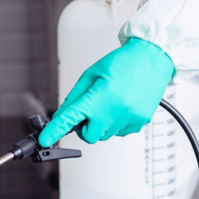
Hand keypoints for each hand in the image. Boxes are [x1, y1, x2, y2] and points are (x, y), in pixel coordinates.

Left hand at [39, 38, 174, 146]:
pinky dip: (116, 123)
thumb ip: (75, 97)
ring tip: (110, 102)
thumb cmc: (123, 63)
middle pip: (89, 136)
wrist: (152, 59)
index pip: (71, 118)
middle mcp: (115, 111)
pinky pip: (120, 132)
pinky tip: (122, 105)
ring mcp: (129, 119)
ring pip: (105, 134)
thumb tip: (62, 115)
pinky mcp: (140, 123)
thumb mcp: (92, 74)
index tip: (46, 139)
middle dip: (84, 127)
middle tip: (88, 112)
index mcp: (100, 97)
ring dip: (101, 124)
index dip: (56, 130)